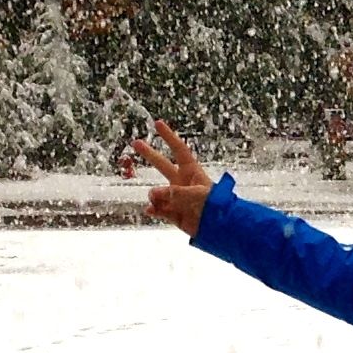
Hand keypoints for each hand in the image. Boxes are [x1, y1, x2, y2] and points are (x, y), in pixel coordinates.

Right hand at [129, 119, 214, 236]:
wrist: (218, 229)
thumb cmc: (212, 207)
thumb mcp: (195, 195)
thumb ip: (173, 193)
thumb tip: (153, 195)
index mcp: (192, 173)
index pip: (178, 150)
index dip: (169, 137)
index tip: (158, 123)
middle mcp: (182, 183)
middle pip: (162, 164)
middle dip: (149, 153)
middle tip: (135, 142)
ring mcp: (176, 198)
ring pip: (156, 193)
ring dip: (156, 197)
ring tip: (162, 203)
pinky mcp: (173, 214)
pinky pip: (157, 209)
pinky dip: (154, 210)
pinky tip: (152, 210)